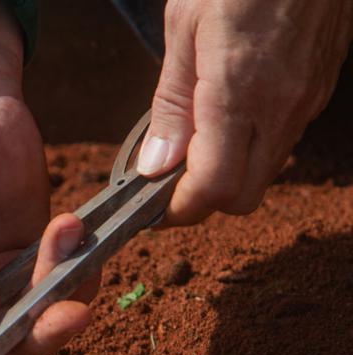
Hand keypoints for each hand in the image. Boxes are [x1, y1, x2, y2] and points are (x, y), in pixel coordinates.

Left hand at [138, 0, 352, 224]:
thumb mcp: (184, 28)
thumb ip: (170, 103)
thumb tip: (156, 164)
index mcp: (239, 92)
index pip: (212, 188)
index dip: (177, 210)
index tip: (150, 207)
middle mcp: (281, 106)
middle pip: (242, 196)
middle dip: (202, 201)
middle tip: (167, 182)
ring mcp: (307, 99)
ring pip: (266, 171)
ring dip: (228, 173)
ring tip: (194, 143)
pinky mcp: (320, 87)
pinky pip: (283, 139)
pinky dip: (251, 146)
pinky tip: (228, 117)